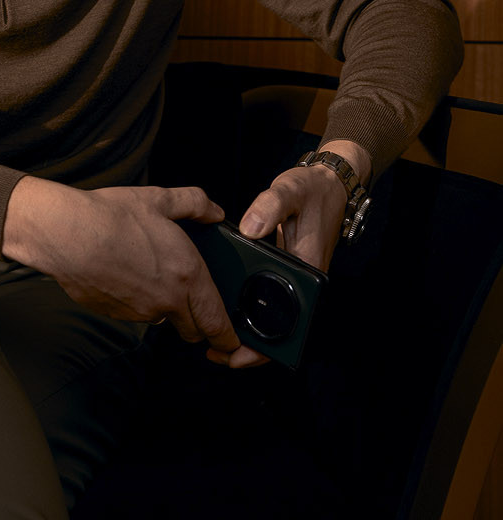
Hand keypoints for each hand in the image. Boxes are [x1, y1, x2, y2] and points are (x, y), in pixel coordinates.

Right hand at [2, 177, 240, 355]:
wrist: (67, 233)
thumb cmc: (111, 216)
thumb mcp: (159, 199)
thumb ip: (195, 204)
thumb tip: (214, 211)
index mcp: (187, 275)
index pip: (217, 323)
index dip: (229, 339)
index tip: (232, 342)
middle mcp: (167, 300)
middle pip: (194, 331)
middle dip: (200, 324)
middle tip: (194, 302)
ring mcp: (140, 312)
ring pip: (163, 320)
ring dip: (165, 307)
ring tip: (150, 272)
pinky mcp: (116, 314)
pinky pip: (136, 314)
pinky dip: (138, 301)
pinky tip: (125, 274)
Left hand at [206, 138, 370, 369]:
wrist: (328, 183)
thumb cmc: (312, 189)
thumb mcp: (290, 191)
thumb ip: (270, 206)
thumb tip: (248, 228)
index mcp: (308, 272)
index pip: (290, 327)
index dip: (263, 348)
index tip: (234, 354)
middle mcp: (301, 282)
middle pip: (277, 329)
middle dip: (247, 345)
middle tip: (212, 350)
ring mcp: (292, 278)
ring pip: (269, 316)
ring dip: (244, 328)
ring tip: (209, 330)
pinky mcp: (283, 270)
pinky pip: (265, 296)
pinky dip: (245, 303)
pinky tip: (220, 301)